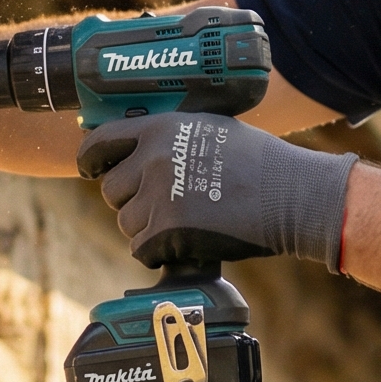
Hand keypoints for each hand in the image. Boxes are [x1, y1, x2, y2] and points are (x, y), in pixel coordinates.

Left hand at [78, 112, 355, 270]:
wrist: (291, 195)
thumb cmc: (261, 162)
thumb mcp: (211, 128)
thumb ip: (173, 137)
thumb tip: (141, 149)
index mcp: (160, 128)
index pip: (100, 142)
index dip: (90, 160)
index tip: (89, 170)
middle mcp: (152, 159)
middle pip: (112, 190)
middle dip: (132, 201)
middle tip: (164, 205)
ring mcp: (158, 196)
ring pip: (126, 223)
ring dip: (148, 229)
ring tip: (184, 223)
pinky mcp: (168, 231)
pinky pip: (142, 250)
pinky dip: (160, 253)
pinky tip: (188, 242)